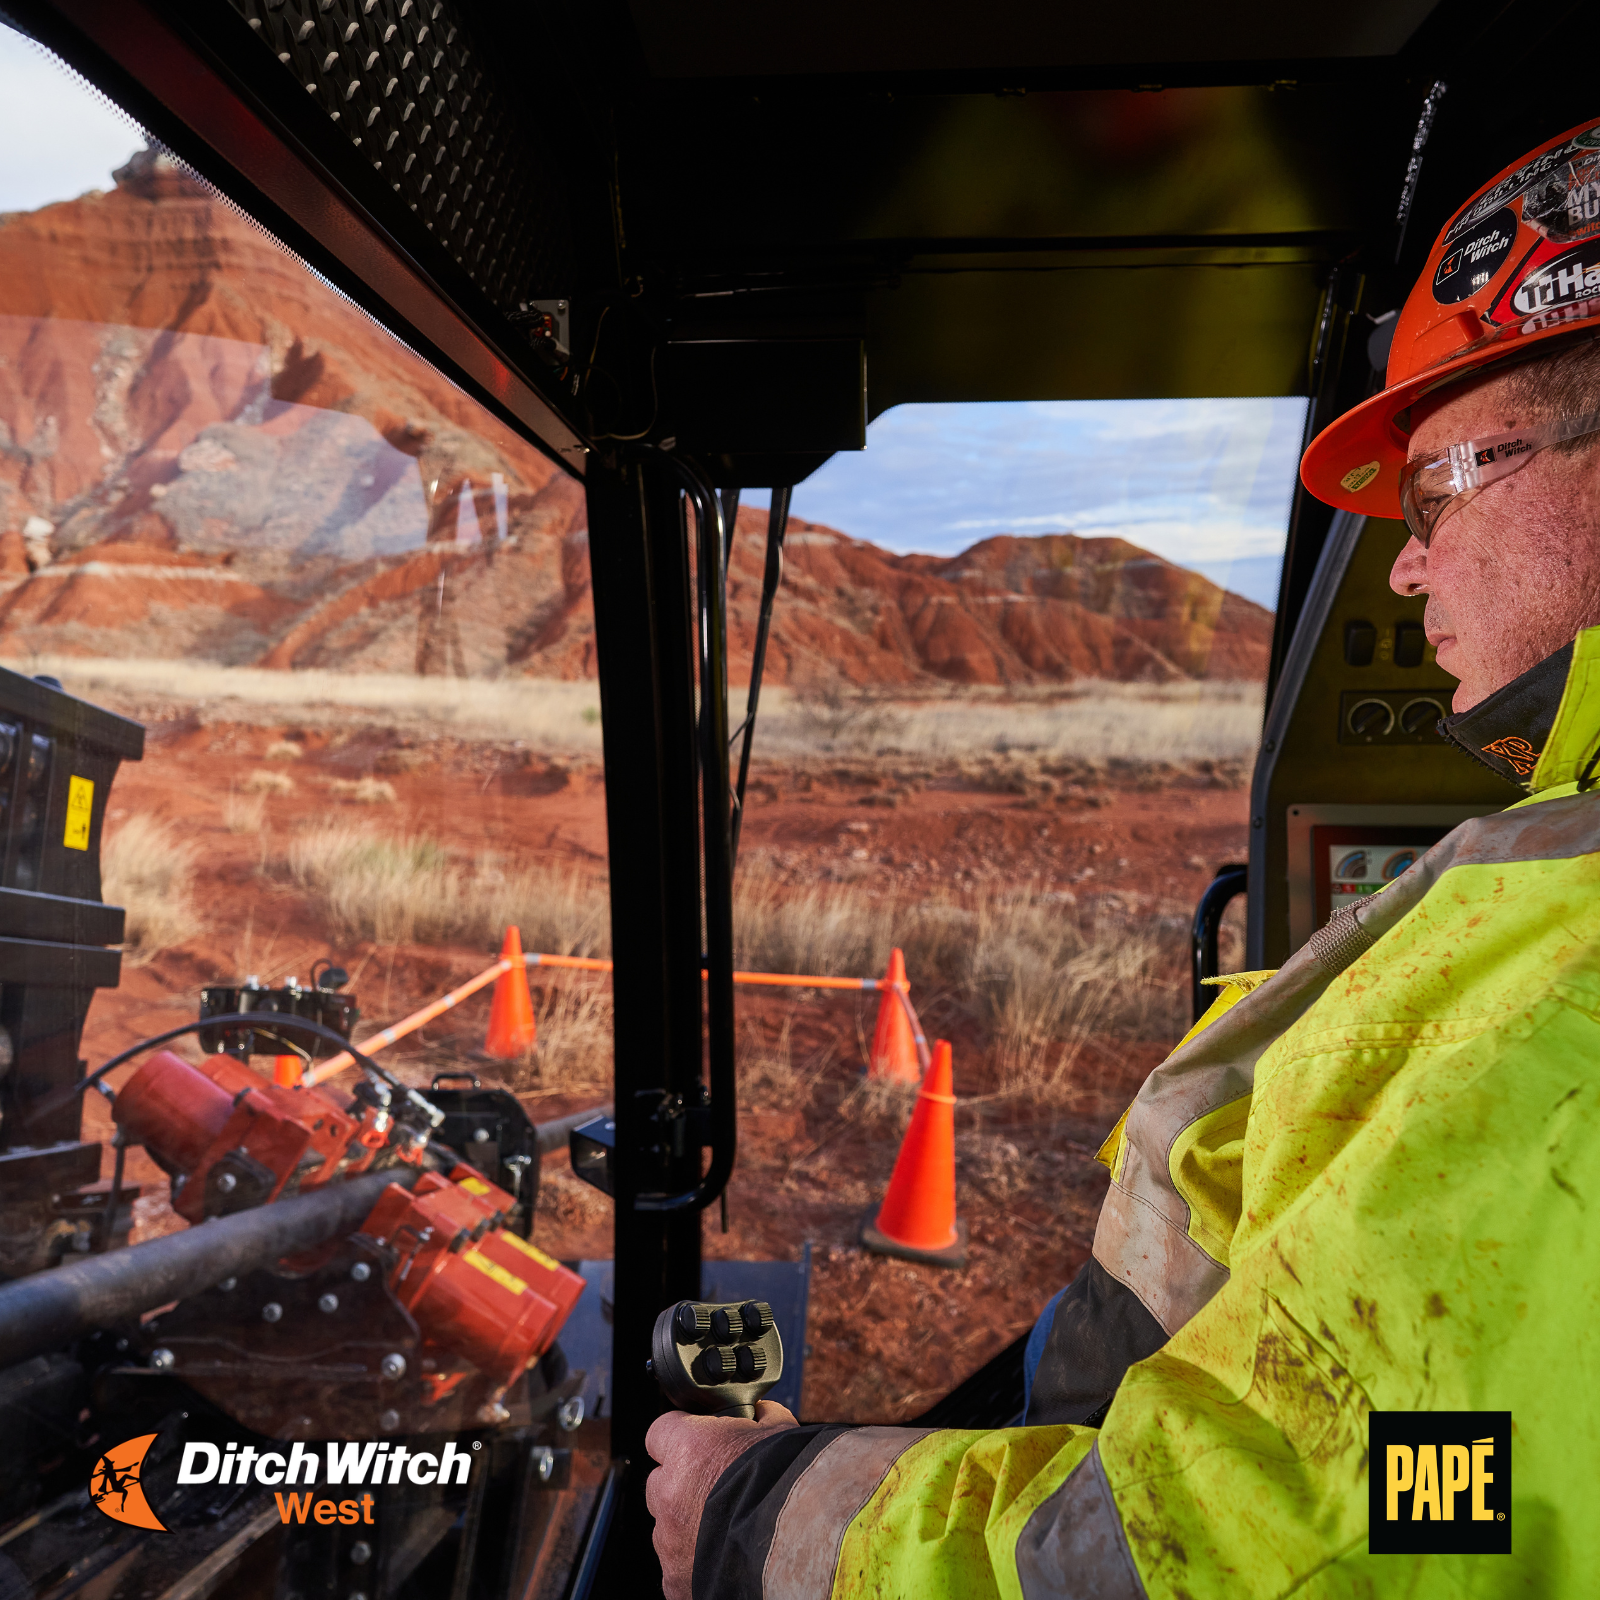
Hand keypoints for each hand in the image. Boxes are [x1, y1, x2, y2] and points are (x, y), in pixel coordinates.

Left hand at [645, 1400, 797, 1599]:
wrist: (800, 1543)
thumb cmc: (789, 1484)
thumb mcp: (779, 1431)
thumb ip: (759, 1418)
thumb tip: (760, 1413)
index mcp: (687, 1448)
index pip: (660, 1432)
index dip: (680, 1435)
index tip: (695, 1442)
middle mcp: (669, 1492)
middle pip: (659, 1482)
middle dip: (681, 1484)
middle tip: (715, 1489)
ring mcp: (669, 1540)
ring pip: (667, 1527)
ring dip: (687, 1525)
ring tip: (726, 1528)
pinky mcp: (676, 1580)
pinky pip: (677, 1567)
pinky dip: (694, 1563)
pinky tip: (724, 1556)